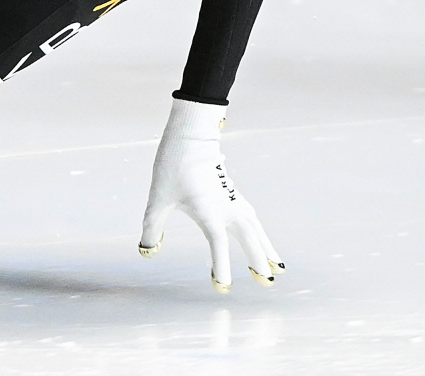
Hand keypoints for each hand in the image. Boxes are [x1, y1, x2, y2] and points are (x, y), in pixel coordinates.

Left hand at [139, 99, 283, 291]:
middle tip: (267, 283)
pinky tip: (262, 242)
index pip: (218, 245)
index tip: (223, 287)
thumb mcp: (158, 198)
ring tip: (278, 268)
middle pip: (248, 239)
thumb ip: (152, 226)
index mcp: (208, 211)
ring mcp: (233, 200)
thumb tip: (146, 250)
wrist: (190, 138)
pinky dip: (260, 233)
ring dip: (266, 248)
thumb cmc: (172, 167)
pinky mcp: (234, 194)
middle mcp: (226, 208)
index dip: (221, 267)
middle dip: (257, 261)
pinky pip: (252, 219)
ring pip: (255, 229)